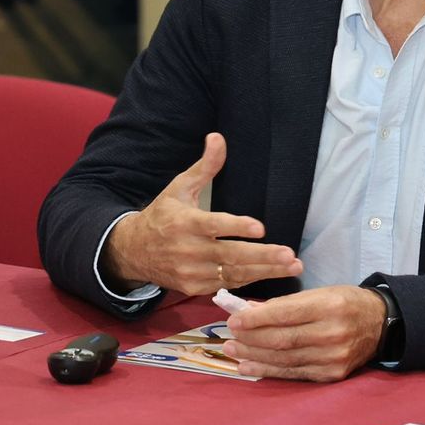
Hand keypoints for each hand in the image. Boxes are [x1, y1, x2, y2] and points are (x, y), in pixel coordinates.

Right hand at [104, 132, 301, 294]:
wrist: (132, 252)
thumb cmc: (162, 215)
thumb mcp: (180, 187)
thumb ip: (204, 166)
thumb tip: (217, 137)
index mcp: (184, 222)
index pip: (213, 225)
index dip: (236, 227)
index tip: (260, 228)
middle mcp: (188, 250)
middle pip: (230, 255)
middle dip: (262, 256)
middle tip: (289, 255)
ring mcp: (191, 272)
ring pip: (233, 273)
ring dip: (265, 271)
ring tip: (292, 266)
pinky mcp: (194, 287)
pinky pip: (227, 284)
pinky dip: (250, 280)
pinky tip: (272, 273)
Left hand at [223, 285, 386, 381]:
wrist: (380, 324)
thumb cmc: (345, 304)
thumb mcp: (321, 293)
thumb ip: (286, 304)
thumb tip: (248, 311)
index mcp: (331, 306)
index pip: (286, 314)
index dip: (256, 319)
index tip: (234, 320)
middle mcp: (333, 333)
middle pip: (282, 339)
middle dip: (251, 338)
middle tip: (229, 336)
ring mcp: (333, 357)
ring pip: (285, 359)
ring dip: (254, 356)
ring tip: (233, 351)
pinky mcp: (332, 374)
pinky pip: (294, 373)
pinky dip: (268, 370)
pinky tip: (250, 366)